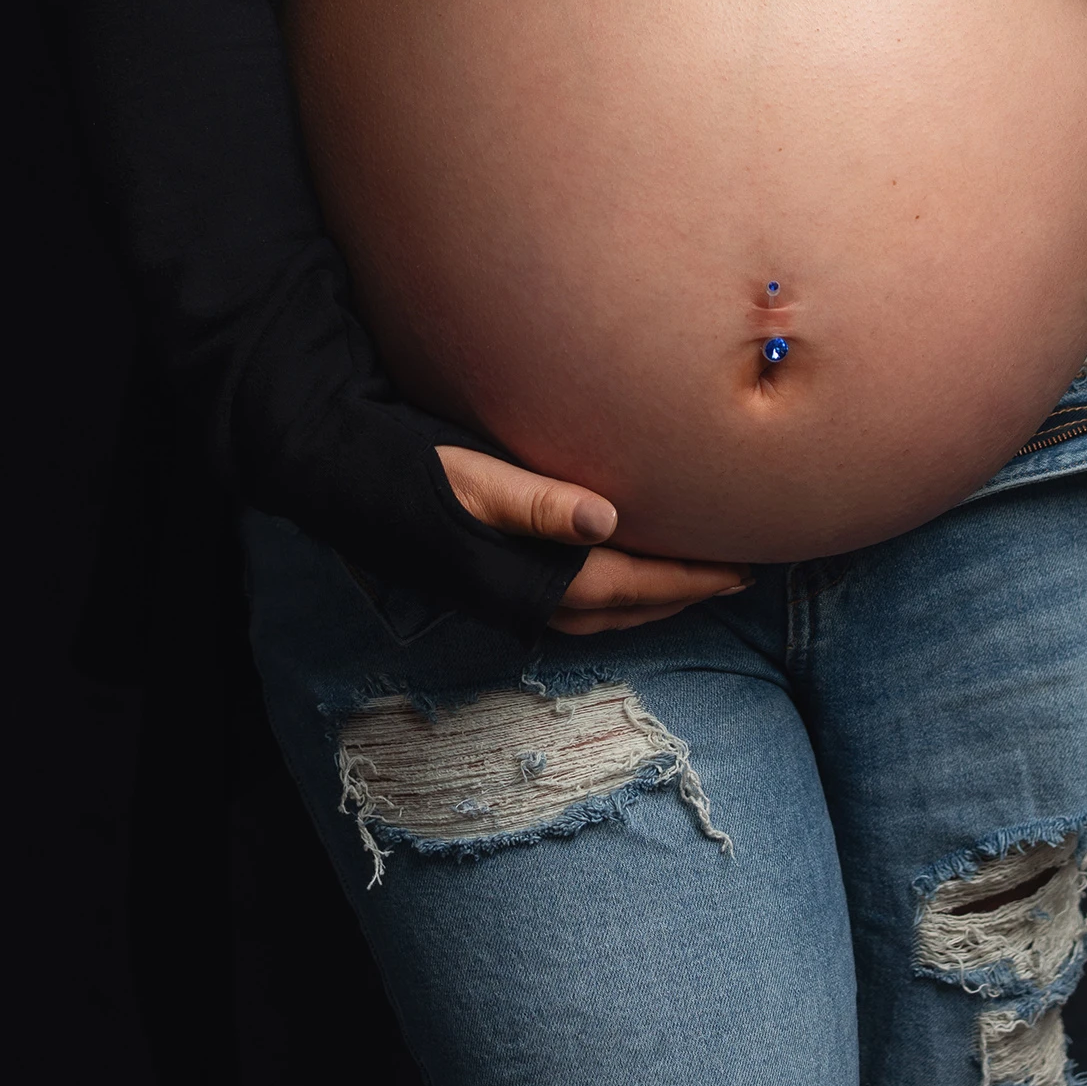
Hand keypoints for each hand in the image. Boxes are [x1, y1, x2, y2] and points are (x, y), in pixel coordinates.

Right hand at [436, 445, 752, 633]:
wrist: (343, 482)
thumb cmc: (412, 471)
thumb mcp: (474, 475)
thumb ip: (538, 500)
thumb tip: (606, 520)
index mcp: (530, 578)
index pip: (632, 586)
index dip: (691, 580)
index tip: (743, 571)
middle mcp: (525, 602)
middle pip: (626, 609)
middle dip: (684, 595)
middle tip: (740, 577)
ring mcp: (510, 601)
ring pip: (604, 614)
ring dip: (653, 600)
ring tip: (696, 578)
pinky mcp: (498, 586)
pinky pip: (579, 607)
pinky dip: (617, 598)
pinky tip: (626, 572)